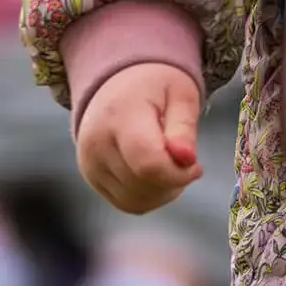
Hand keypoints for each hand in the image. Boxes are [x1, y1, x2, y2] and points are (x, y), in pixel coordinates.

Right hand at [75, 61, 203, 213]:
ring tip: (170, 166)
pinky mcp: (91, 177)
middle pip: (143, 186)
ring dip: (162, 192)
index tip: (195, 165)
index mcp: (119, 116)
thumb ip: (184, 127)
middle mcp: (97, 143)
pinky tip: (156, 176)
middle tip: (185, 161)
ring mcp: (89, 163)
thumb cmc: (154, 85)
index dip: (178, 174)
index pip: (148, 165)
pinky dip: (148, 197)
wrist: (117, 82)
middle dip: (173, 182)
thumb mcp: (180, 94)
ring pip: (135, 201)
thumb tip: (186, 160)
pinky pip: (126, 203)